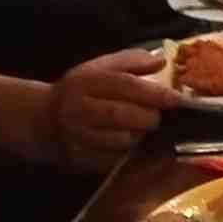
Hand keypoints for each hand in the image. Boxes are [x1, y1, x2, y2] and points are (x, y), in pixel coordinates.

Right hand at [46, 47, 180, 168]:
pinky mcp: (82, 158)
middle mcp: (80, 108)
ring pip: (119, 140)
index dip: (154, 93)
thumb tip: (162, 62)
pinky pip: (114, 160)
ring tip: (147, 131)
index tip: (178, 100)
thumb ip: (132, 61)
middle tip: (160, 118)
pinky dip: (132, 154)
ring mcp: (79, 136)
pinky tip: (138, 148)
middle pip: (121, 114)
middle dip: (149, 117)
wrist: (45, 119)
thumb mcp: (101, 67)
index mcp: (87, 81)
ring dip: (141, 137)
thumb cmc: (81, 90)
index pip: (125, 85)